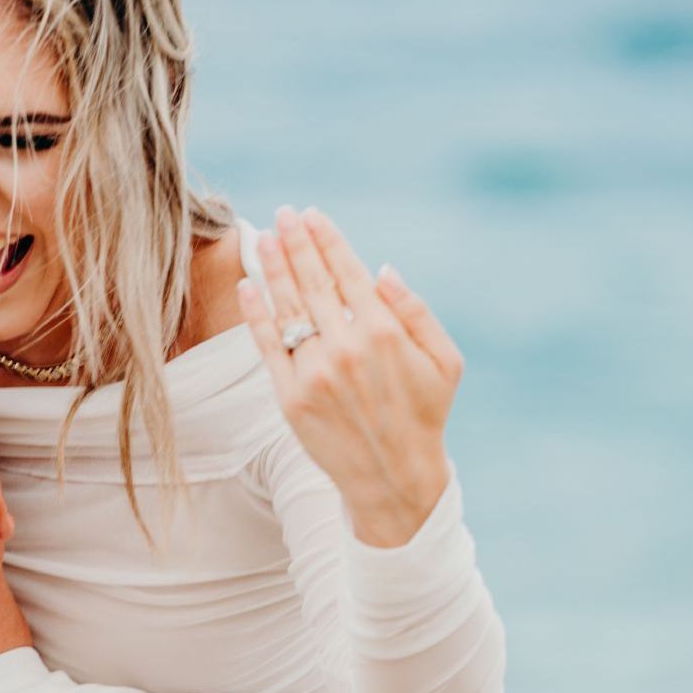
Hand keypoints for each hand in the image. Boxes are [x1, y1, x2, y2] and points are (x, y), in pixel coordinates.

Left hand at [239, 206, 462, 546]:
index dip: (326, 240)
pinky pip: (268, 347)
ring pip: (287, 309)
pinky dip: (256, 314)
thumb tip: (382, 270)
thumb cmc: (424, 416)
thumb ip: (416, 313)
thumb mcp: (445, 361)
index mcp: (383, 332)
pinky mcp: (290, 398)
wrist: (393, 478)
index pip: (347, 272)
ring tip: (264, 238)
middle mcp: (345, 347)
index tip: (311, 215)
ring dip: (273, 269)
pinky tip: (247, 287)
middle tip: (283, 214)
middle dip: (296, 243)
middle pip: (312, 282)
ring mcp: (314, 373)